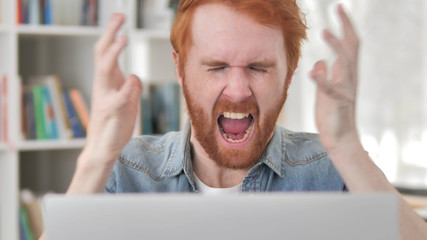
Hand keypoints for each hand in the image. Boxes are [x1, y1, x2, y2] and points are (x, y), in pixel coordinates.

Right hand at [85, 14, 141, 166]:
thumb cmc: (115, 122)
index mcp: (107, 81)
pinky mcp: (112, 113)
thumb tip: (134, 76)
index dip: (112, 33)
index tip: (119, 16)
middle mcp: (103, 86)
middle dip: (110, 33)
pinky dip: (127, 87)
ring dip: (113, 54)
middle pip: (102, 54)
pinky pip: (118, 97)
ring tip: (123, 38)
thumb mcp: (125, 101)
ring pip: (105, 71)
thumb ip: (129, 87)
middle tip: (119, 17)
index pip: (106, 52)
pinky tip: (133, 80)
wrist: (103, 148)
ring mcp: (106, 98)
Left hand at [310, 4, 359, 150]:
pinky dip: (322, 80)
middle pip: (352, 46)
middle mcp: (349, 77)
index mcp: (345, 73)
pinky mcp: (339, 103)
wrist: (339, 138)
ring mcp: (346, 90)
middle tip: (339, 7)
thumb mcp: (324, 91)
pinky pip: (331, 89)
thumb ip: (324, 75)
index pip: (349, 43)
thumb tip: (320, 62)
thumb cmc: (332, 114)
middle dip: (346, 26)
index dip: (345, 26)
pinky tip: (312, 72)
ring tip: (324, 31)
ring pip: (346, 62)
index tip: (339, 8)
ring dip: (336, 46)